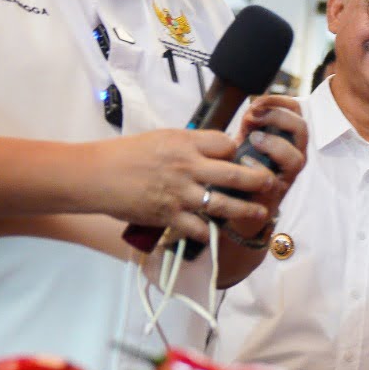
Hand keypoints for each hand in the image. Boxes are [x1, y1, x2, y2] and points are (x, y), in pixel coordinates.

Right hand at [84, 128, 274, 241]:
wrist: (97, 176)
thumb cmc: (127, 154)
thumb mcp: (162, 137)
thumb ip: (189, 143)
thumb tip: (214, 146)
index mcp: (185, 144)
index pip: (226, 144)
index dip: (238, 151)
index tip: (244, 157)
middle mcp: (187, 168)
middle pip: (234, 174)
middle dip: (257, 180)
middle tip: (271, 182)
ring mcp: (180, 194)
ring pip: (223, 204)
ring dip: (245, 210)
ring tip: (260, 212)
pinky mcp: (169, 216)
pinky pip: (198, 228)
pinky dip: (210, 232)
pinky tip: (220, 233)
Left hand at [231, 95, 306, 226]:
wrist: (238, 205)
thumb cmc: (245, 168)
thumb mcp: (247, 140)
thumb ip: (251, 124)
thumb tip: (252, 111)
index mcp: (289, 138)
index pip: (296, 111)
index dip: (278, 100)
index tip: (256, 102)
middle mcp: (294, 155)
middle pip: (302, 129)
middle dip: (277, 117)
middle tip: (253, 117)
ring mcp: (287, 176)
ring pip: (296, 158)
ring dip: (274, 144)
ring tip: (252, 139)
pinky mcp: (275, 195)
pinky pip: (274, 181)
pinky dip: (259, 166)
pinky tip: (243, 161)